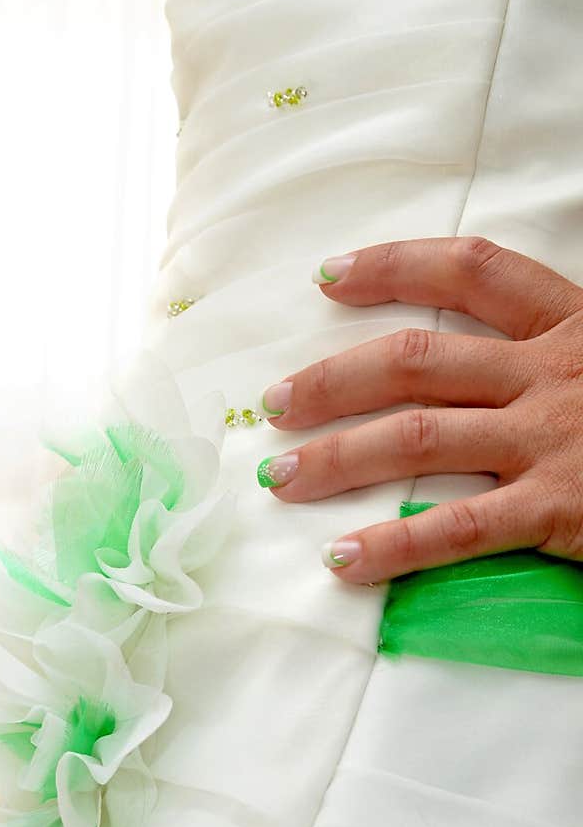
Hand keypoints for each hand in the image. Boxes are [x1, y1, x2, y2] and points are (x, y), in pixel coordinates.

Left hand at [257, 237, 582, 583]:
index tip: (331, 277)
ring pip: (416, 437)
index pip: (473, 270)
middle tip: (274, 404)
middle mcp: (553, 373)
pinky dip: (390, 546)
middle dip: (333, 379)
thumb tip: (484, 361)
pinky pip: (455, 528)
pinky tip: (343, 560)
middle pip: (416, 361)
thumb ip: (556, 352)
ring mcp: (552, 440)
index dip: (396, 265)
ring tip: (279, 478)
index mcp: (573, 326)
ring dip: (334, 456)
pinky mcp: (559, 508)